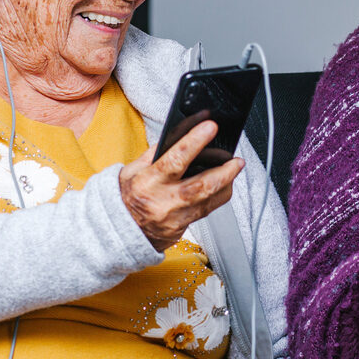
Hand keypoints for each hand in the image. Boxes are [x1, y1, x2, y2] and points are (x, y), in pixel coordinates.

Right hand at [118, 120, 243, 250]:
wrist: (120, 231)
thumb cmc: (126, 196)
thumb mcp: (131, 170)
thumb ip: (155, 154)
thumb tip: (180, 135)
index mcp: (147, 182)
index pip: (175, 159)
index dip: (195, 141)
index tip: (210, 127)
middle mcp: (163, 201)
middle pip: (201, 186)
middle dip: (224, 171)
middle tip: (237, 160)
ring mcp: (175, 217)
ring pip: (210, 200)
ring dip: (227, 183)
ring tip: (234, 168)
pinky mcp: (183, 227)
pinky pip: (207, 210)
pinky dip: (218, 196)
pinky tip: (223, 185)